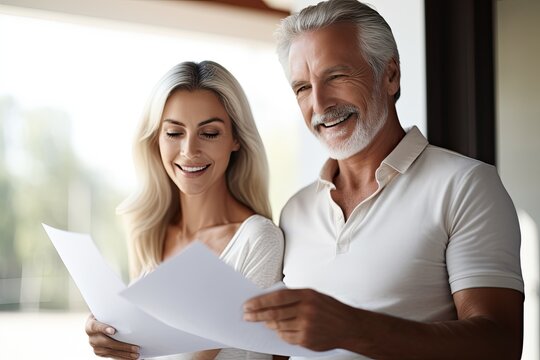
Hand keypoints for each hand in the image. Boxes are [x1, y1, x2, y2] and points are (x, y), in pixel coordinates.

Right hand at [85, 314, 139, 358]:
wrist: (98, 323)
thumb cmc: (105, 316)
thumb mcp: (106, 312)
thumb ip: (112, 314)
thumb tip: (128, 311)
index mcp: (91, 325)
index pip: (96, 326)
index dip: (104, 328)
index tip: (113, 331)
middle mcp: (92, 337)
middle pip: (106, 342)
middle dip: (122, 346)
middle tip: (135, 348)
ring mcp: (95, 346)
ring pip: (110, 351)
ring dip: (124, 354)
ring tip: (136, 354)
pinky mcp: (99, 352)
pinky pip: (111, 356)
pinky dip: (122, 357)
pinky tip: (130, 357)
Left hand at [243, 289, 357, 350]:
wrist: (349, 326)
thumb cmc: (329, 308)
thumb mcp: (313, 295)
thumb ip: (293, 297)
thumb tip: (269, 300)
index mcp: (306, 295)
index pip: (276, 298)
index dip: (259, 301)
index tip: (248, 305)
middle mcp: (306, 310)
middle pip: (274, 313)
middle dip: (257, 315)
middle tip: (247, 317)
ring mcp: (307, 326)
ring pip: (278, 326)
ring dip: (268, 325)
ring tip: (263, 322)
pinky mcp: (307, 339)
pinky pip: (286, 337)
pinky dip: (280, 334)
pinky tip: (280, 330)